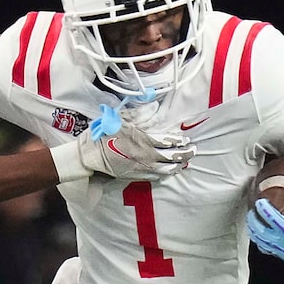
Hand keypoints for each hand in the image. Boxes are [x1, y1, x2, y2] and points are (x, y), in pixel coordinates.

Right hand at [77, 120, 194, 180]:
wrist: (90, 157)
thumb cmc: (103, 135)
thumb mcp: (120, 119)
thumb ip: (140, 114)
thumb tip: (155, 106)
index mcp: (144, 140)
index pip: (168, 142)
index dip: (180, 141)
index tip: (187, 140)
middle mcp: (146, 156)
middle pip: (172, 157)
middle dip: (185, 154)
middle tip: (193, 151)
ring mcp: (141, 168)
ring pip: (166, 169)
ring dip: (177, 166)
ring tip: (185, 163)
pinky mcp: (135, 176)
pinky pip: (156, 177)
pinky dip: (165, 174)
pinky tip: (170, 172)